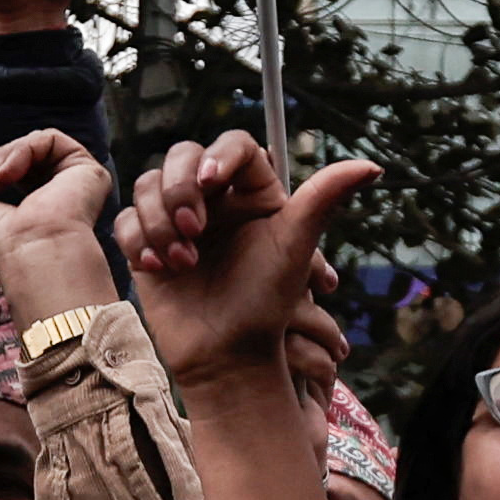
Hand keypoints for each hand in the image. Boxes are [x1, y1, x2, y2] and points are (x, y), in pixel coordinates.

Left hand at [0, 125, 119, 324]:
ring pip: (33, 146)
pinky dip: (23, 150)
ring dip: (4, 157)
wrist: (24, 253)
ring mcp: (74, 183)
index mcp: (33, 211)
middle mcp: (57, 197)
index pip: (8, 171)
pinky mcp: (87, 171)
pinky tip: (11, 173)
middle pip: (19, 155)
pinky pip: (50, 139)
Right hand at [121, 129, 371, 396]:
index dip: (218, 156)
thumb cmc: (266, 303)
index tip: (213, 184)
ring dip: (159, 220)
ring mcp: (177, 218)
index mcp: (253, 191)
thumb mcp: (296, 247)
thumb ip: (325, 199)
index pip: (233, 145)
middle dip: (180, 189)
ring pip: (148, 183)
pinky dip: (137, 239)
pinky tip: (157, 267)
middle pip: (182, 155)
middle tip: (195, 231)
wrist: (227, 355)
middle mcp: (214, 198)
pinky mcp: (146, 242)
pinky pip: (126, 219)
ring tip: (182, 262)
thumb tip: (373, 166)